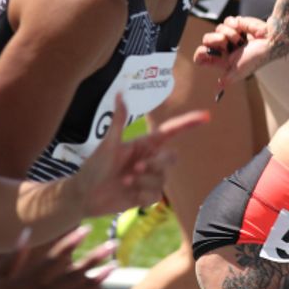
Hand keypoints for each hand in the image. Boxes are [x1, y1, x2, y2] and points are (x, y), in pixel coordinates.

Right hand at [0, 226, 115, 288]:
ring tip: (116, 263)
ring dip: (96, 277)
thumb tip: (27, 232)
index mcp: (23, 282)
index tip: (87, 229)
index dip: (70, 243)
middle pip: (70, 274)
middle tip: (114, 243)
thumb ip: (12, 258)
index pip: (52, 260)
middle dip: (92, 258)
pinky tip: (100, 284)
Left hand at [77, 93, 208, 216]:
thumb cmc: (93, 167)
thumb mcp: (107, 144)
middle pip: (171, 157)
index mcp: (144, 144)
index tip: (206, 116)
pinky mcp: (145, 196)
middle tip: (136, 169)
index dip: (188, 123)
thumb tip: (120, 92)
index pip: (171, 132)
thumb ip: (118, 120)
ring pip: (163, 178)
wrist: (83, 196)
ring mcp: (149, 178)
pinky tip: (128, 193)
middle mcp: (150, 160)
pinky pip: (155, 195)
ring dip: (143, 180)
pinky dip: (141, 194)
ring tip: (125, 181)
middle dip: (156, 164)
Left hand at [193, 16, 273, 87]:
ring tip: (241, 40)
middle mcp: (224, 48)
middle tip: (224, 43)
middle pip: (206, 40)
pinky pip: (227, 21)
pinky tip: (243, 31)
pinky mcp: (236, 24)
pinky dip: (235, 25)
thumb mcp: (238, 71)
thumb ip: (227, 79)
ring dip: (230, 34)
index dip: (200, 53)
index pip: (202, 57)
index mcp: (222, 60)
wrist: (269, 41)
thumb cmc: (256, 58)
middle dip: (213, 40)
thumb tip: (217, 89)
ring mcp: (230, 35)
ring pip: (217, 29)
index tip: (205, 51)